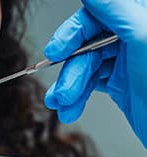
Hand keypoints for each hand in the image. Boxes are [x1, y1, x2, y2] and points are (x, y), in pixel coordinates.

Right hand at [44, 0, 146, 147]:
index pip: (96, 17)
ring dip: (69, 88)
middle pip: (86, 46)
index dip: (72, 33)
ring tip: (62, 104)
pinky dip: (77, 98)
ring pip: (85, 68)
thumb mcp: (142, 38)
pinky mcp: (119, 82)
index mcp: (139, 20)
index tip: (56, 50)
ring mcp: (124, 61)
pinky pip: (90, 84)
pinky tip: (70, 108)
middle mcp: (131, 38)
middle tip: (62, 89)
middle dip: (70, 71)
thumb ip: (115, 9)